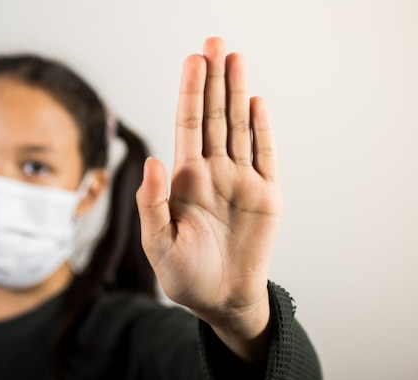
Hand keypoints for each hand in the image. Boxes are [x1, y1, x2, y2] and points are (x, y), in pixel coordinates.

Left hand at [136, 37, 281, 362]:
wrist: (221, 300)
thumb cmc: (185, 275)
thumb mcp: (159, 243)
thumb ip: (151, 203)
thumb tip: (151, 160)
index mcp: (185, 180)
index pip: (188, 125)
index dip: (190, 93)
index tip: (193, 61)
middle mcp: (213, 172)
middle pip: (215, 117)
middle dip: (214, 80)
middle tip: (215, 42)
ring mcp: (241, 181)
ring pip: (240, 128)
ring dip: (238, 93)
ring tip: (236, 59)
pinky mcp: (266, 196)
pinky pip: (264, 156)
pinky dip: (262, 130)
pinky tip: (256, 103)